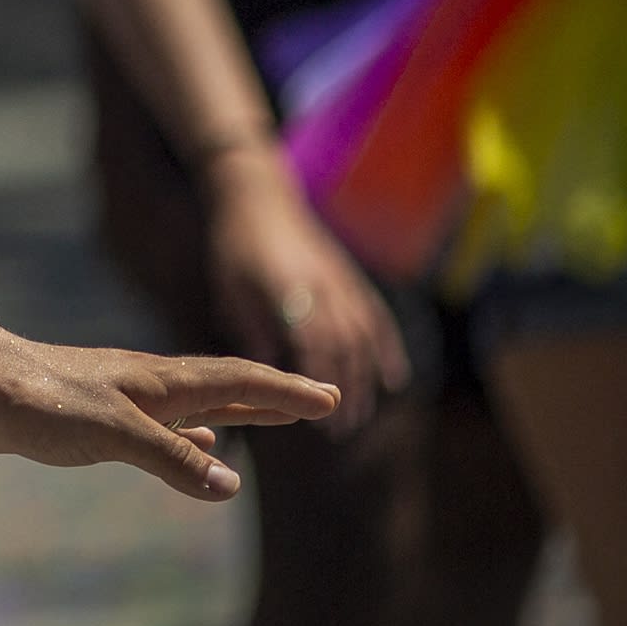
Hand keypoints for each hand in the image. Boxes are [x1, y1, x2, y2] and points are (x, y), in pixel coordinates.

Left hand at [0, 319, 338, 500]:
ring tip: (266, 422)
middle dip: (271, 397)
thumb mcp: (112, 433)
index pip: (237, 382)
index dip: (284, 393)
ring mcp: (117, 399)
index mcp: (158, 382)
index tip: (329, 397)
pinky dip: (188, 438)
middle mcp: (144, 386)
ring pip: (192, 407)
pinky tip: (197, 448)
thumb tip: (231, 486)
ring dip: (234, 414)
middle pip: (223, 388)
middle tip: (320, 401)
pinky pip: (159, 427)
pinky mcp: (89, 417)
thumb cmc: (35, 400)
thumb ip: (170, 460)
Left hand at [201, 153, 408, 424]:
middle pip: (344, 346)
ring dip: (366, 378)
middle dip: (345, 390)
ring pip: (364, 337)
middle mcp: (323, 287)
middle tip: (342, 429)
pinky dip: (388, 348)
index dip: (320, 379)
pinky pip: (377, 318)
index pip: (313, 341)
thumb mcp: (231, 285)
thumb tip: (265, 369)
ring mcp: (342, 282)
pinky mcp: (351, 278)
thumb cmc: (236, 244)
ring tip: (361, 414)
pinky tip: (394, 378)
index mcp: (290, 288)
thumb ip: (253, 325)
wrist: (262, 196)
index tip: (319, 414)